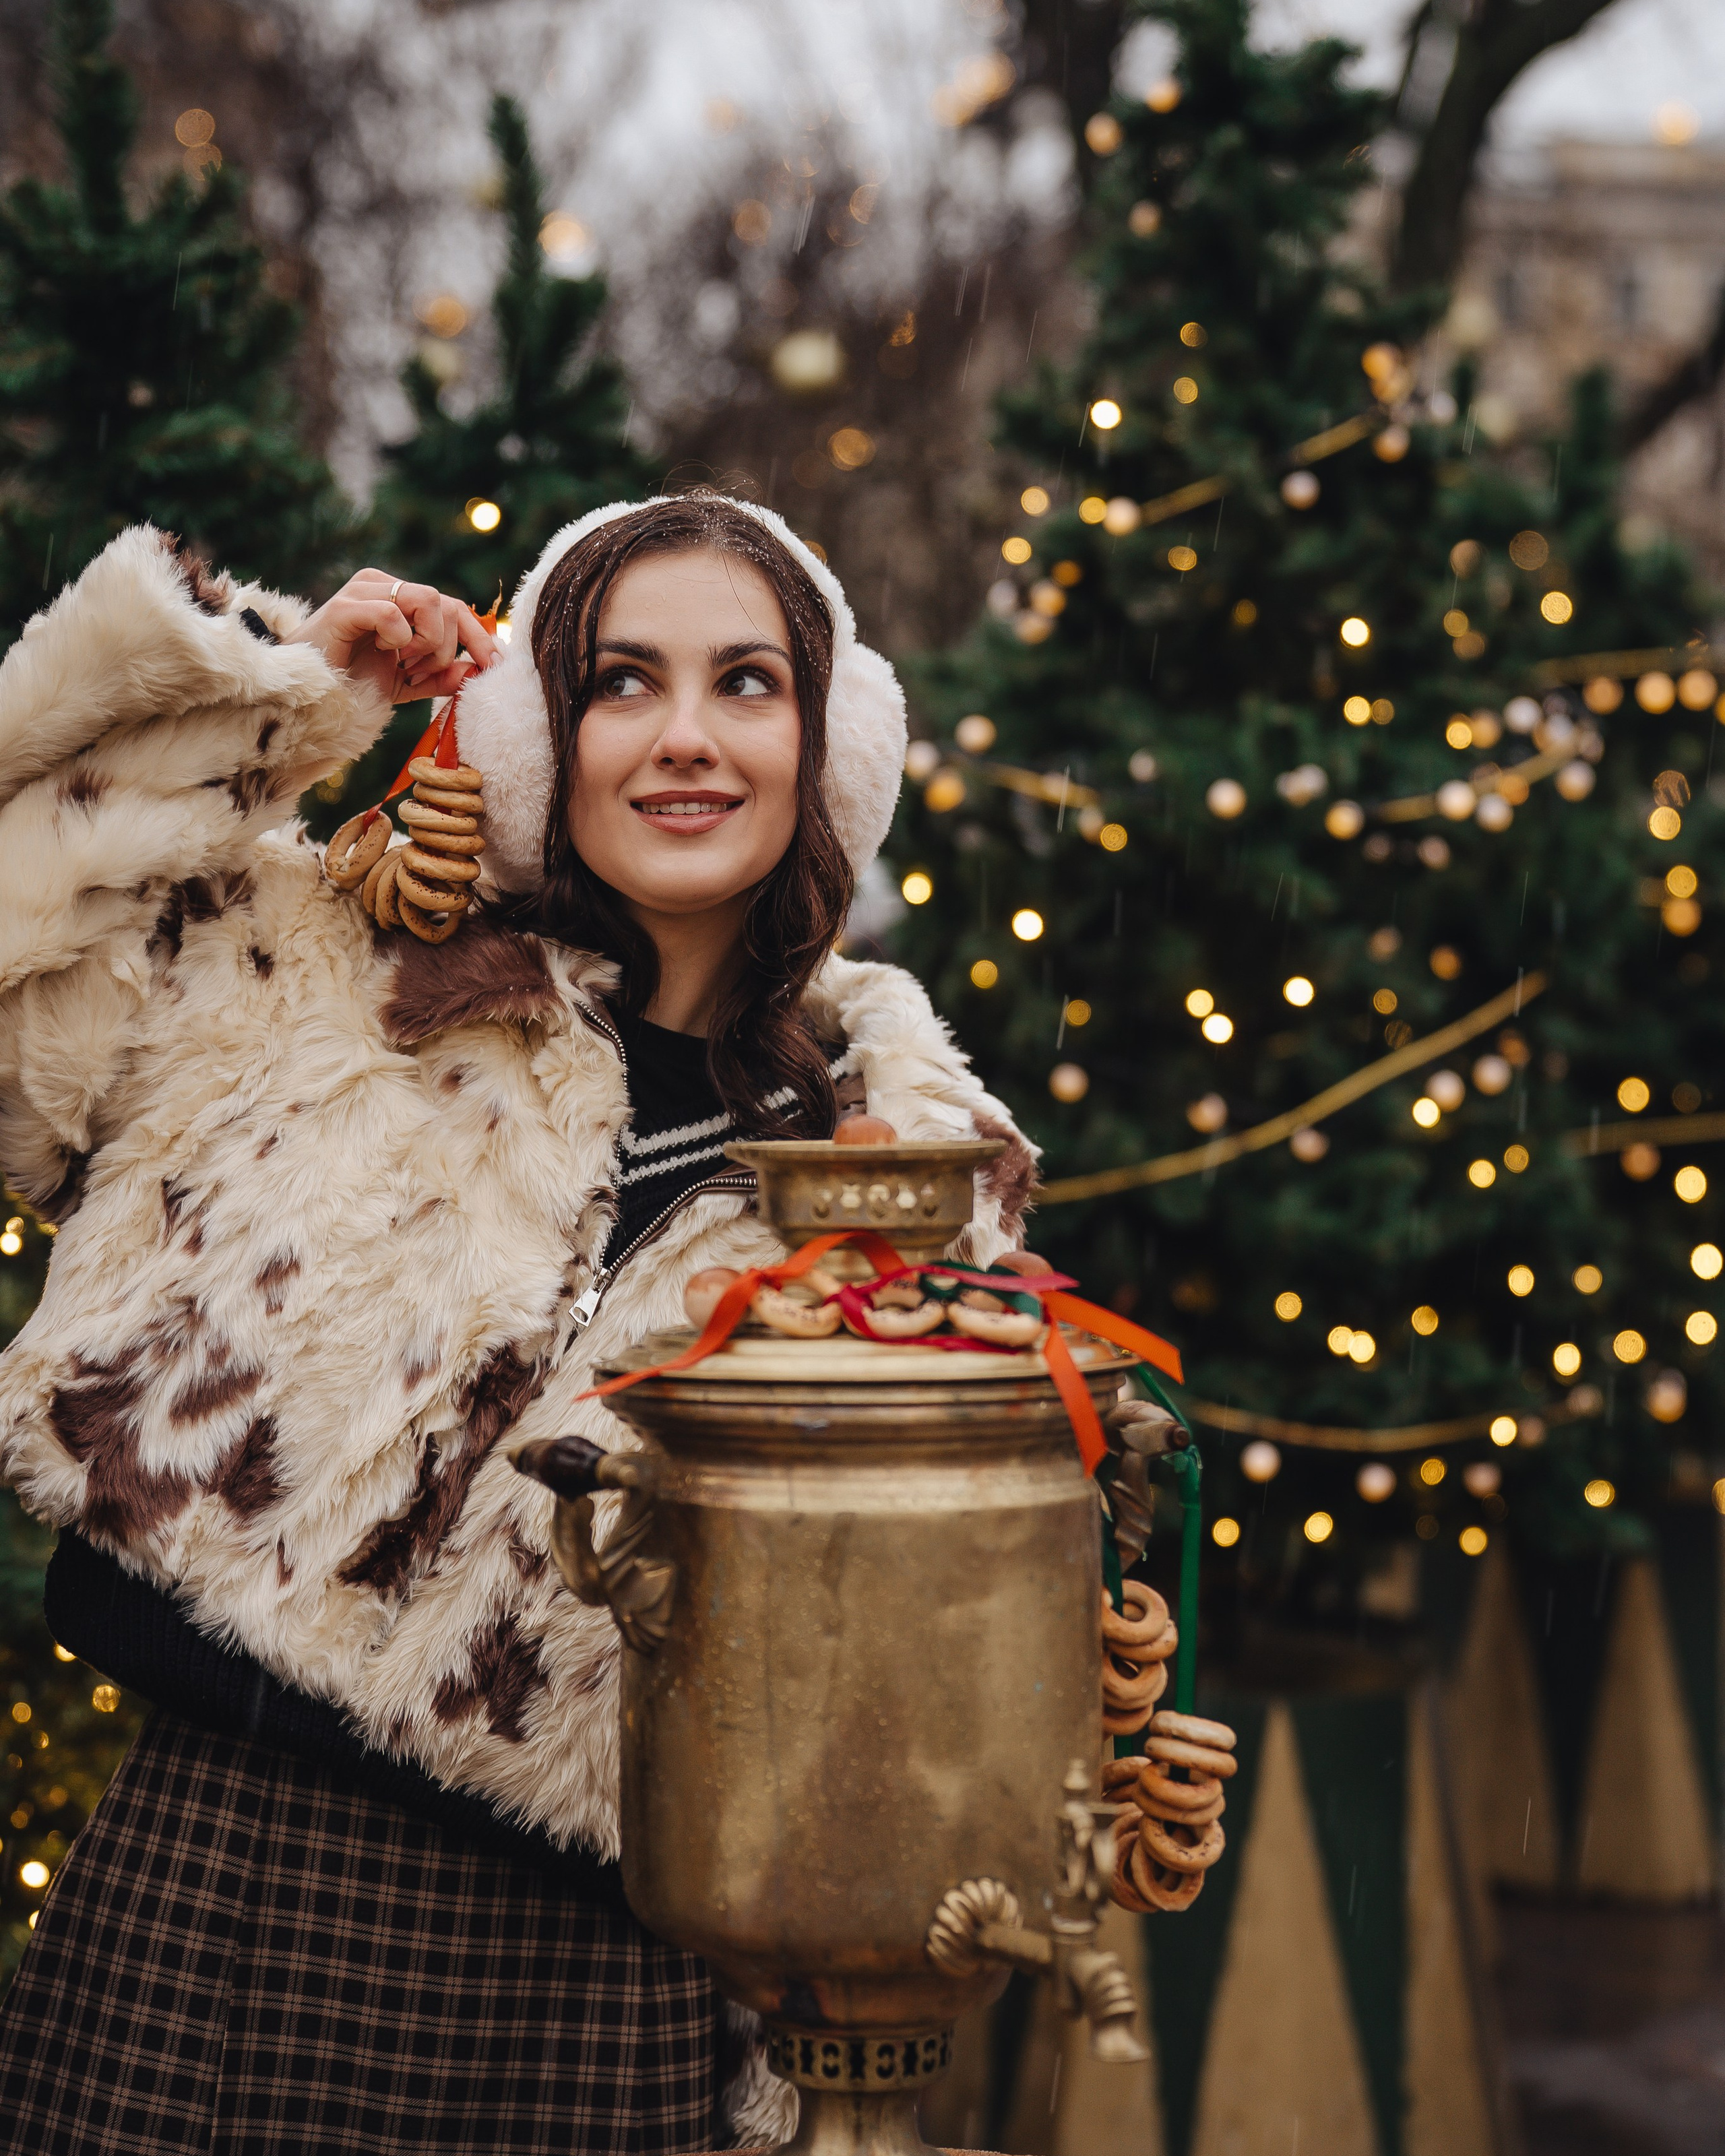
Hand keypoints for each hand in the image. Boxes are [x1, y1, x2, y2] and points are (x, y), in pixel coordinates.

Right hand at [285, 569, 500, 703]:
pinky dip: (399, 639)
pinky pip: (392, 613)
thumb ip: (442, 677)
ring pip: (429, 600)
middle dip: (448, 648)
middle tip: (422, 674)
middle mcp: (384, 586)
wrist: (307, 696)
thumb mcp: (407, 684)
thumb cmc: (351, 684)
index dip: (480, 638)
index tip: (496, 667)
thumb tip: (477, 670)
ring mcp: (364, 591)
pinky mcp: (344, 607)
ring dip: (427, 643)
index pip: (455, 608)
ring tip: (404, 664)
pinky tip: (384, 652)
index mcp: (401, 600)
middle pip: (448, 604)